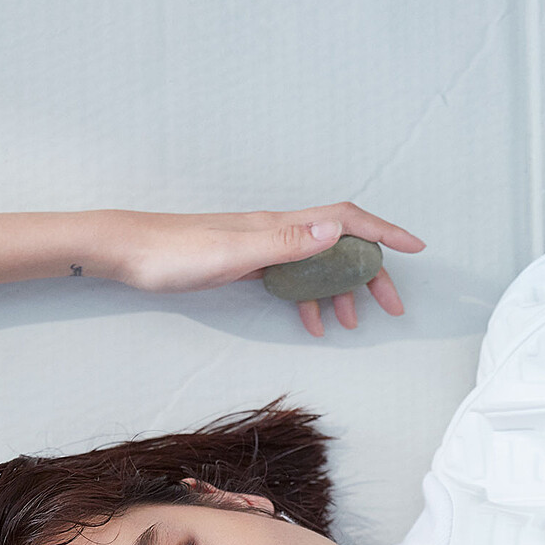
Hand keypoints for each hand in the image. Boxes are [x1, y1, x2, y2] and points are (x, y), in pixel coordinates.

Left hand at [108, 204, 424, 335]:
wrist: (128, 252)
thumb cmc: (174, 253)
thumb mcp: (233, 252)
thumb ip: (285, 243)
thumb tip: (334, 228)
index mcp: (280, 224)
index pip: (346, 220)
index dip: (384, 232)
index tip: (416, 248)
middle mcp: (277, 230)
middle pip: (340, 244)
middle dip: (372, 272)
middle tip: (392, 306)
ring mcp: (262, 246)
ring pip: (317, 265)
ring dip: (341, 292)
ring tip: (353, 324)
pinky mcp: (246, 263)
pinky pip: (292, 279)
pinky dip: (309, 299)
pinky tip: (311, 324)